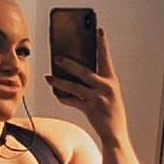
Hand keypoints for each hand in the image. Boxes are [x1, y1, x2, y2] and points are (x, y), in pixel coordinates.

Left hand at [45, 28, 127, 142]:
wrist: (115, 134)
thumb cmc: (111, 113)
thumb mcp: (109, 94)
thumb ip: (98, 83)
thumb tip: (78, 73)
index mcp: (111, 80)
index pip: (106, 57)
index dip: (102, 43)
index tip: (98, 30)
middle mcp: (105, 87)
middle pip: (83, 71)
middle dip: (69, 63)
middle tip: (57, 56)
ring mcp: (97, 98)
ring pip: (74, 86)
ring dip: (59, 81)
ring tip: (48, 77)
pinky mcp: (90, 109)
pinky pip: (72, 101)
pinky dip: (63, 98)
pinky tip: (56, 94)